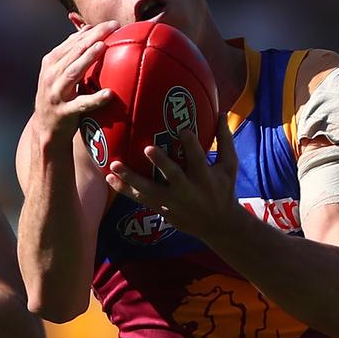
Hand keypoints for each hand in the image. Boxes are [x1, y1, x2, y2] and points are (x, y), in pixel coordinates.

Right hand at [32, 21, 118, 139]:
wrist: (45, 128)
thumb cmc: (59, 96)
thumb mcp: (59, 72)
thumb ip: (71, 52)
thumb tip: (88, 29)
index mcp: (51, 62)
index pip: (73, 42)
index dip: (92, 30)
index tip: (111, 23)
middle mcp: (51, 75)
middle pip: (74, 52)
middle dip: (94, 37)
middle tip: (113, 27)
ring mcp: (56, 93)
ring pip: (73, 72)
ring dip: (88, 58)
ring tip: (103, 47)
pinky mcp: (64, 112)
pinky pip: (81, 104)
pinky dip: (95, 99)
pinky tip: (108, 94)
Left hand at [105, 120, 240, 238]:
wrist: (218, 224)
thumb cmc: (224, 189)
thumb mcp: (229, 166)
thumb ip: (224, 140)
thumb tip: (220, 112)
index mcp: (204, 177)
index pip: (198, 159)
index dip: (191, 144)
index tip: (182, 129)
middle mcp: (187, 191)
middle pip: (173, 176)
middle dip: (161, 163)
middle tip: (147, 148)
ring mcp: (172, 202)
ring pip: (149, 191)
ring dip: (130, 178)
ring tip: (114, 166)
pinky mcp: (161, 209)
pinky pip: (140, 199)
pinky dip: (124, 189)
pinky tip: (109, 178)